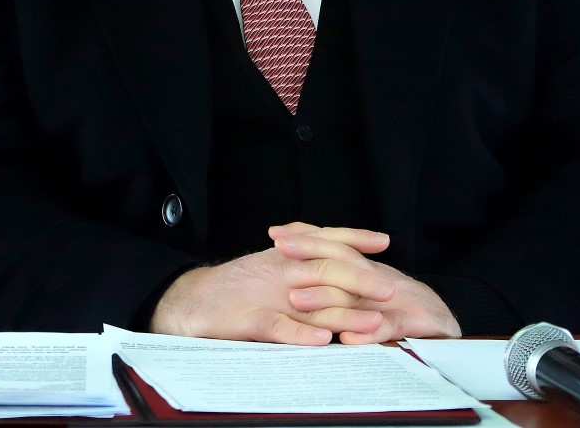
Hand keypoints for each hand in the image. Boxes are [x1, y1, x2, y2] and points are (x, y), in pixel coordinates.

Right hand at [149, 242, 395, 344]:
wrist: (192, 302)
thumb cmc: (238, 287)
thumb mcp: (272, 265)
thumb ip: (302, 257)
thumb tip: (342, 255)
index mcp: (287, 256)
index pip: (326, 240)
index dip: (355, 238)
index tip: (384, 241)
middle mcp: (281, 270)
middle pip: (326, 269)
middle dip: (360, 278)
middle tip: (388, 289)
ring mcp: (267, 296)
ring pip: (312, 301)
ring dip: (344, 313)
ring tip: (372, 321)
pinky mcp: (252, 322)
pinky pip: (280, 327)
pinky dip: (302, 334)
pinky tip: (323, 341)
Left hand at [271, 223, 461, 344]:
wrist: (445, 324)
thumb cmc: (400, 311)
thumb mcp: (365, 299)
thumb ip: (339, 293)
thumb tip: (301, 284)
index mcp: (366, 272)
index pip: (335, 248)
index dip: (307, 240)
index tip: (274, 235)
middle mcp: (378, 279)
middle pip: (343, 261)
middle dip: (310, 253)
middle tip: (279, 251)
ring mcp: (397, 299)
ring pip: (357, 297)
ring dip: (327, 299)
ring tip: (297, 300)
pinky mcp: (416, 323)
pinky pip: (389, 327)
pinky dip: (369, 333)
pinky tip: (347, 339)